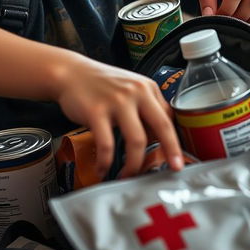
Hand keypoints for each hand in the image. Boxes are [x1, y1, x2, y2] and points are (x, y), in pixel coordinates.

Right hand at [54, 56, 183, 178]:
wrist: (71, 73)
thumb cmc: (102, 85)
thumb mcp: (131, 88)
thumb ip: (146, 107)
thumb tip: (160, 138)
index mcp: (147, 88)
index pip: (168, 118)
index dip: (175, 141)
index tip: (178, 159)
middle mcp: (136, 92)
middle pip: (161, 126)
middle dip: (171, 150)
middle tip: (175, 168)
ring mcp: (117, 101)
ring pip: (137, 140)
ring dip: (134, 164)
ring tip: (127, 176)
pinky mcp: (96, 112)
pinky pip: (107, 145)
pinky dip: (106, 162)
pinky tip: (102, 170)